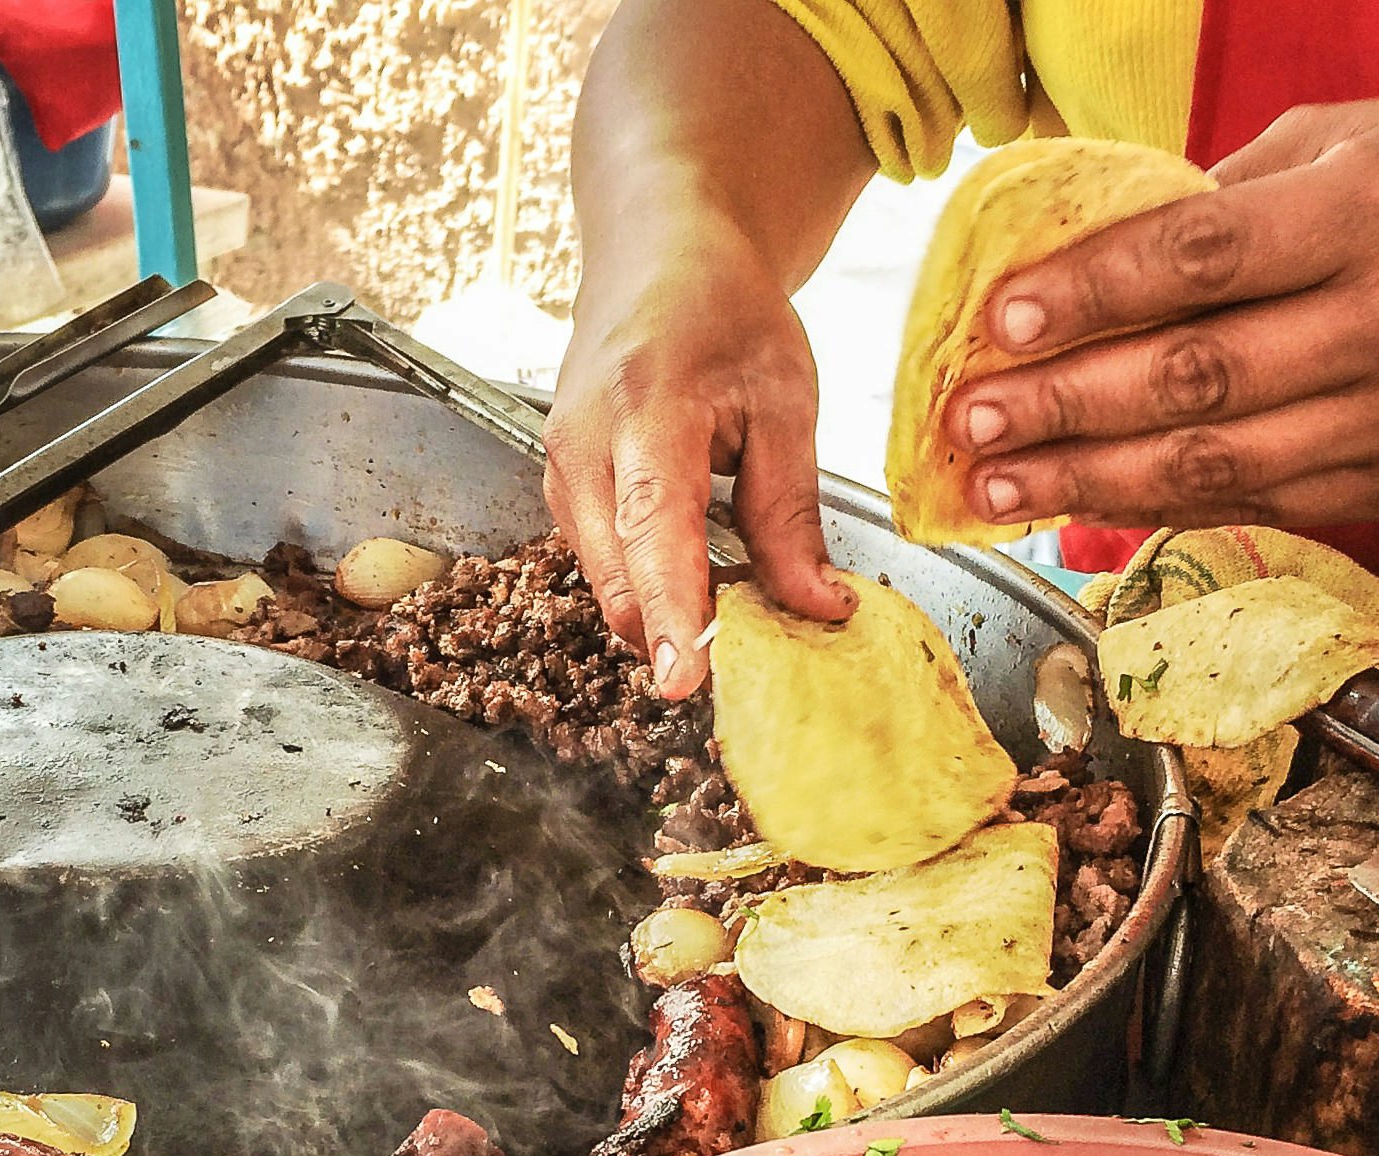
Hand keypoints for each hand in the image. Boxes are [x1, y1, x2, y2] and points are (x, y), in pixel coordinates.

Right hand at [546, 212, 852, 702]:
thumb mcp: (784, 401)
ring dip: (664, 612)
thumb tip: (817, 609)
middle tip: (750, 659)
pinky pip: (602, 565)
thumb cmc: (723, 312)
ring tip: (732, 601)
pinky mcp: (561, 489)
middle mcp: (584, 444)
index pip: (655, 531)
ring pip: (608, 584)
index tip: (684, 680)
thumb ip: (792, 513)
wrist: (657, 251)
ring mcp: (561, 470)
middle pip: (619, 579)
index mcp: (648, 409)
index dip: (672, 611)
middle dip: (675, 634)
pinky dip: (648, 586)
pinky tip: (695, 573)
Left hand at [943, 99, 1378, 531]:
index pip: (1204, 262)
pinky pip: (1252, 503)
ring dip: (1088, 480)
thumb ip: (1215, 205)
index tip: (1000, 326)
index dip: (1092, 297)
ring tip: (996, 487)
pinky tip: (1080, 501)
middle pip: (1197, 379)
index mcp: (1377, 211)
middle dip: (1065, 407)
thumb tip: (1071, 269)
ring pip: (1215, 465)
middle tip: (970, 425)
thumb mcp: (1335, 147)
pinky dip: (1154, 507)